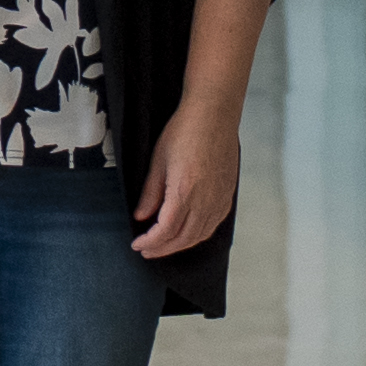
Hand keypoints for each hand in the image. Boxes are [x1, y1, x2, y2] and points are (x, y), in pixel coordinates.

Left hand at [130, 97, 242, 260]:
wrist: (214, 115)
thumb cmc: (185, 131)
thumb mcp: (158, 161)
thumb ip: (150, 193)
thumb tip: (141, 216)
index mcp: (185, 191)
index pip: (166, 230)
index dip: (151, 242)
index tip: (138, 244)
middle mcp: (206, 199)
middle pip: (183, 238)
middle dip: (163, 248)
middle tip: (147, 250)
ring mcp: (219, 198)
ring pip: (200, 234)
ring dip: (180, 245)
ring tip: (164, 246)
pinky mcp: (227, 194)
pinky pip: (213, 224)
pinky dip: (198, 234)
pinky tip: (188, 233)